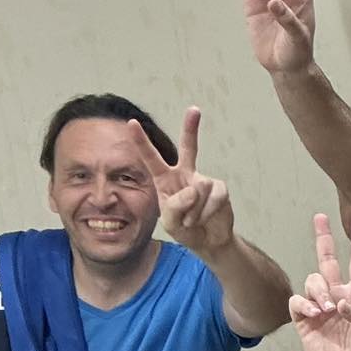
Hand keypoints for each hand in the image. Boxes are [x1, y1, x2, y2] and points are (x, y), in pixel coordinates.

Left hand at [132, 108, 234, 255]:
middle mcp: (185, 174)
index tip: (131, 123)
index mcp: (165, 179)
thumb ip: (174, 206)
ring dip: (194, 210)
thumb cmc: (185, 229)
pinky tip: (204, 218)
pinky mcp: (220, 189)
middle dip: (191, 128)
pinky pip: (213, 198)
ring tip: (192, 220)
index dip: (141, 142)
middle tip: (194, 109)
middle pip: (188, 147)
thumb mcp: (170, 222)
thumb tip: (193, 190)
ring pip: (198, 189)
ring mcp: (204, 180)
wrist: (208, 242)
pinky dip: (206, 212)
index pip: (151, 158)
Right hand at [293, 215, 350, 350]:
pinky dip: (305, 305)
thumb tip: (342, 303)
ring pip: (312, 280)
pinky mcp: (304, 320)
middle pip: (327, 261)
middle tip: (320, 217)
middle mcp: (337, 296)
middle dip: (324, 238)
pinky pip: (297, 302)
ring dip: (318, 290)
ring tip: (327, 309)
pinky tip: (316, 315)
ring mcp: (319, 307)